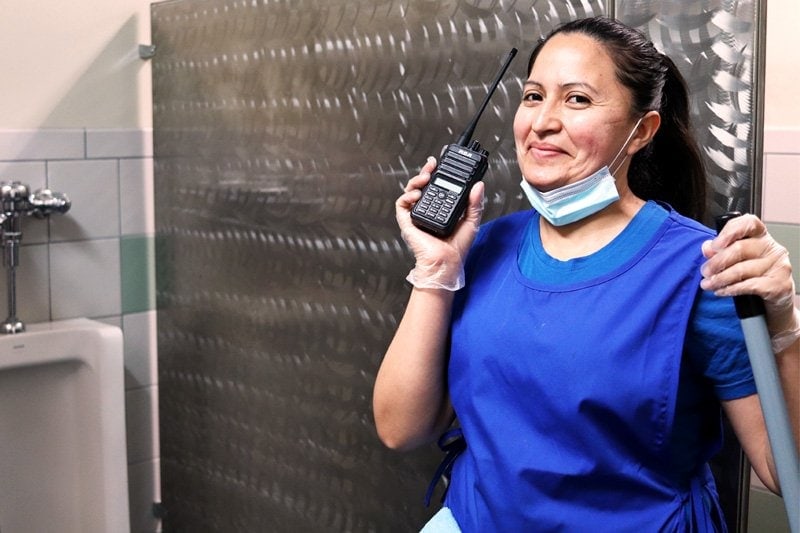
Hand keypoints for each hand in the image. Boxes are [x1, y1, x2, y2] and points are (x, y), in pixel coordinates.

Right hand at [396, 157, 484, 289]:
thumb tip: (479, 185)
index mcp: (440, 210)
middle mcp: (427, 211)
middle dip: (425, 172)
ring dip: (415, 181)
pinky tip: (417, 194)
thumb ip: (475, 203)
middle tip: (432, 164)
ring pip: (410, 192)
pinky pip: (402, 205)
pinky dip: (407, 196)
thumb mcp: (471, 222)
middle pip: (422, 186)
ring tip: (425, 177)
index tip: (441, 163)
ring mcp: (417, 216)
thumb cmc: (457, 249)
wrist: (447, 263)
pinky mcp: (407, 222)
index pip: (436, 187)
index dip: (437, 174)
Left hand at [700, 214, 798, 349]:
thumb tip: (707, 248)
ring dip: (720, 279)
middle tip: (704, 272)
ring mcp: (778, 266)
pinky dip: (731, 289)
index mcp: (761, 237)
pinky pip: (749, 285)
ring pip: (742, 270)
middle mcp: (772, 248)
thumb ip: (720, 252)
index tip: (715, 245)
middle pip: (740, 249)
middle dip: (716, 262)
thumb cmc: (753, 279)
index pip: (749, 223)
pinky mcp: (779, 285)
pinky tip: (721, 291)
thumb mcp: (736, 262)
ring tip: (707, 284)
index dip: (730, 231)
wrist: (772, 306)